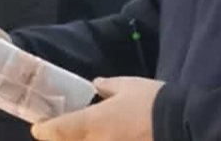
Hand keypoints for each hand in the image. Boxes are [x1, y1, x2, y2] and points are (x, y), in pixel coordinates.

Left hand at [30, 77, 163, 140]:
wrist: (180, 123)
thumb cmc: (151, 101)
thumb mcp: (127, 85)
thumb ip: (107, 87)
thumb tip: (96, 86)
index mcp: (91, 122)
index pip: (55, 131)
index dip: (43, 129)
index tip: (40, 127)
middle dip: (60, 138)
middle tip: (61, 130)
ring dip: (79, 140)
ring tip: (88, 132)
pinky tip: (104, 137)